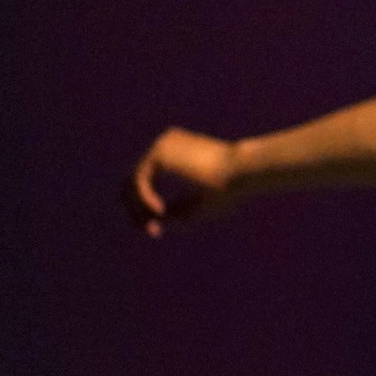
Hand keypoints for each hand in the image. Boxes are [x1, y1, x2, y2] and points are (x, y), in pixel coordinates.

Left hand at [123, 127, 242, 235]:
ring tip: (153, 227)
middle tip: (149, 231)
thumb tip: (154, 222)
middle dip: (137, 208)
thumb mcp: (200, 204)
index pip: (147, 177)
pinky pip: (140, 181)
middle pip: (134, 178)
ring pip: (132, 182)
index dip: (145, 205)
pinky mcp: (160, 153)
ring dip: (139, 207)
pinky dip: (145, 200)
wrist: (243, 171)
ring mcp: (161, 145)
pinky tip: (160, 210)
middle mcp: (166, 144)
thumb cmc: (231, 187)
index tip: (156, 228)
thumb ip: (177, 210)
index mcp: (178, 150)